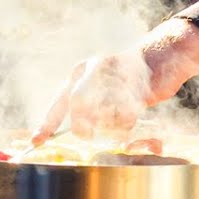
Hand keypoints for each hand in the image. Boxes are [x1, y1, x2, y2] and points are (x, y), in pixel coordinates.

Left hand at [32, 19, 198, 143]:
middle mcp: (95, 69)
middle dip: (83, 127)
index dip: (47, 123)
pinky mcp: (137, 84)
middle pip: (79, 105)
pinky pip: (126, 117)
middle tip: (91, 135)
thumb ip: (87, 109)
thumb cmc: (129, 80)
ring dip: (112, 126)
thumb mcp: (103, 88)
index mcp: (81, 71)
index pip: (60, 101)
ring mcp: (117, 74)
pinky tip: (135, 109)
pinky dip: (128, 123)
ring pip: (104, 115)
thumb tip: (77, 135)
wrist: (162, 57)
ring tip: (123, 115)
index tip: (36, 142)